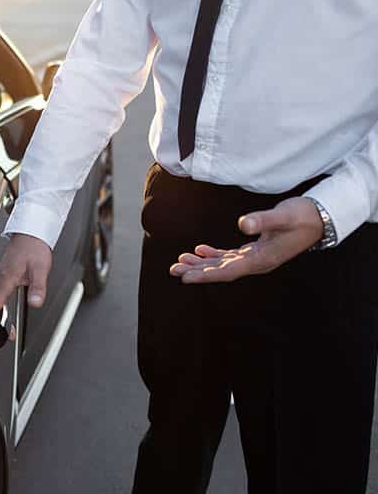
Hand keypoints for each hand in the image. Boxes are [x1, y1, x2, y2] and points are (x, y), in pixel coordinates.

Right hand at [0, 233, 52, 317]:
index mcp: (6, 278)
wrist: (30, 231)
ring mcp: (1, 274)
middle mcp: (0, 277)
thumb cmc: (33, 246)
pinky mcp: (4, 272)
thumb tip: (35, 302)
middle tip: (2, 331)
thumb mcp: (40, 268)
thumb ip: (37, 287)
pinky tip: (4, 303)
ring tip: (1, 321)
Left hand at [169, 196, 323, 283]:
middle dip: (197, 271)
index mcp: (262, 259)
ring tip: (180, 260)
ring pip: (223, 264)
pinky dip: (213, 255)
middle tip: (173, 269)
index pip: (228, 270)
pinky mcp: (255, 250)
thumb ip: (263, 220)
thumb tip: (243, 224)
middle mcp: (257, 262)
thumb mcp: (283, 215)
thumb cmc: (302, 216)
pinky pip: (230, 257)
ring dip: (201, 263)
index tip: (185, 278)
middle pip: (221, 270)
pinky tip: (199, 251)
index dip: (205, 275)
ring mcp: (256, 258)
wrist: (319, 218)